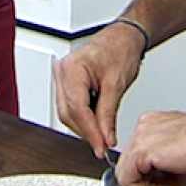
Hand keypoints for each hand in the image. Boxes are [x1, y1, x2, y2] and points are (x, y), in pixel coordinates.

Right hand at [53, 23, 144, 157]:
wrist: (123, 37)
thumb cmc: (120, 50)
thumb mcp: (117, 85)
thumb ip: (108, 115)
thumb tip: (105, 138)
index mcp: (73, 68)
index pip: (77, 109)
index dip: (90, 132)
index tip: (101, 147)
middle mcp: (62, 72)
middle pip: (69, 113)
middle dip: (87, 132)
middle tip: (103, 145)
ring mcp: (62, 76)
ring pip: (67, 112)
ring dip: (85, 126)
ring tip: (103, 135)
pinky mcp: (67, 82)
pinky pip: (70, 105)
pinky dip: (84, 117)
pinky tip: (96, 123)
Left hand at [118, 109, 185, 185]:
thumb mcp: (182, 170)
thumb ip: (163, 180)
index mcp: (154, 128)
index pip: (137, 162)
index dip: (147, 185)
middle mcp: (144, 128)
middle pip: (128, 168)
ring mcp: (142, 135)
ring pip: (125, 174)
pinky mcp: (142, 148)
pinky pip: (128, 179)